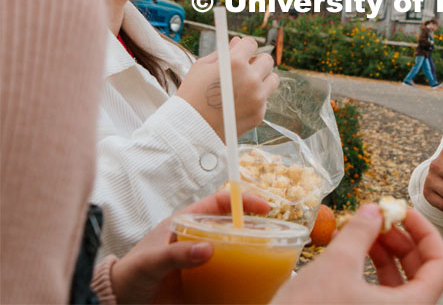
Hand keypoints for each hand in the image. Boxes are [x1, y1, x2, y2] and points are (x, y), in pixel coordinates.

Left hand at [109, 191, 270, 303]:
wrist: (117, 304)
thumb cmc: (129, 277)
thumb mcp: (149, 263)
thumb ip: (175, 255)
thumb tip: (207, 248)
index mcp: (185, 223)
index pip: (219, 202)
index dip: (242, 200)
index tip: (263, 207)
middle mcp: (197, 239)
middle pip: (233, 226)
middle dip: (254, 227)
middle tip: (273, 236)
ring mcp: (201, 261)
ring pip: (234, 250)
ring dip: (251, 252)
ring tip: (269, 259)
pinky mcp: (204, 283)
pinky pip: (228, 276)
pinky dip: (241, 278)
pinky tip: (252, 284)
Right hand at [177, 36, 279, 138]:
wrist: (190, 129)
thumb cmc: (192, 96)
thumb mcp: (201, 67)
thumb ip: (223, 52)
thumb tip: (238, 42)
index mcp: (235, 63)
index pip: (251, 44)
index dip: (244, 47)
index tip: (240, 52)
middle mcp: (251, 79)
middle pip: (267, 60)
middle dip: (256, 62)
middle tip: (244, 69)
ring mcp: (257, 97)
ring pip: (273, 79)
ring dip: (262, 79)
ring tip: (246, 85)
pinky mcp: (259, 113)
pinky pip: (265, 99)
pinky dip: (256, 98)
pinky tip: (240, 103)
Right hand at [273, 204, 442, 303]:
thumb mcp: (337, 265)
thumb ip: (361, 232)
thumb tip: (373, 210)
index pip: (441, 265)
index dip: (426, 232)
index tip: (405, 212)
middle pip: (422, 272)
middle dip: (402, 239)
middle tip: (382, 218)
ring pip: (400, 283)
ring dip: (386, 252)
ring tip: (366, 231)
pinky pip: (381, 293)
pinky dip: (371, 269)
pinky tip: (354, 250)